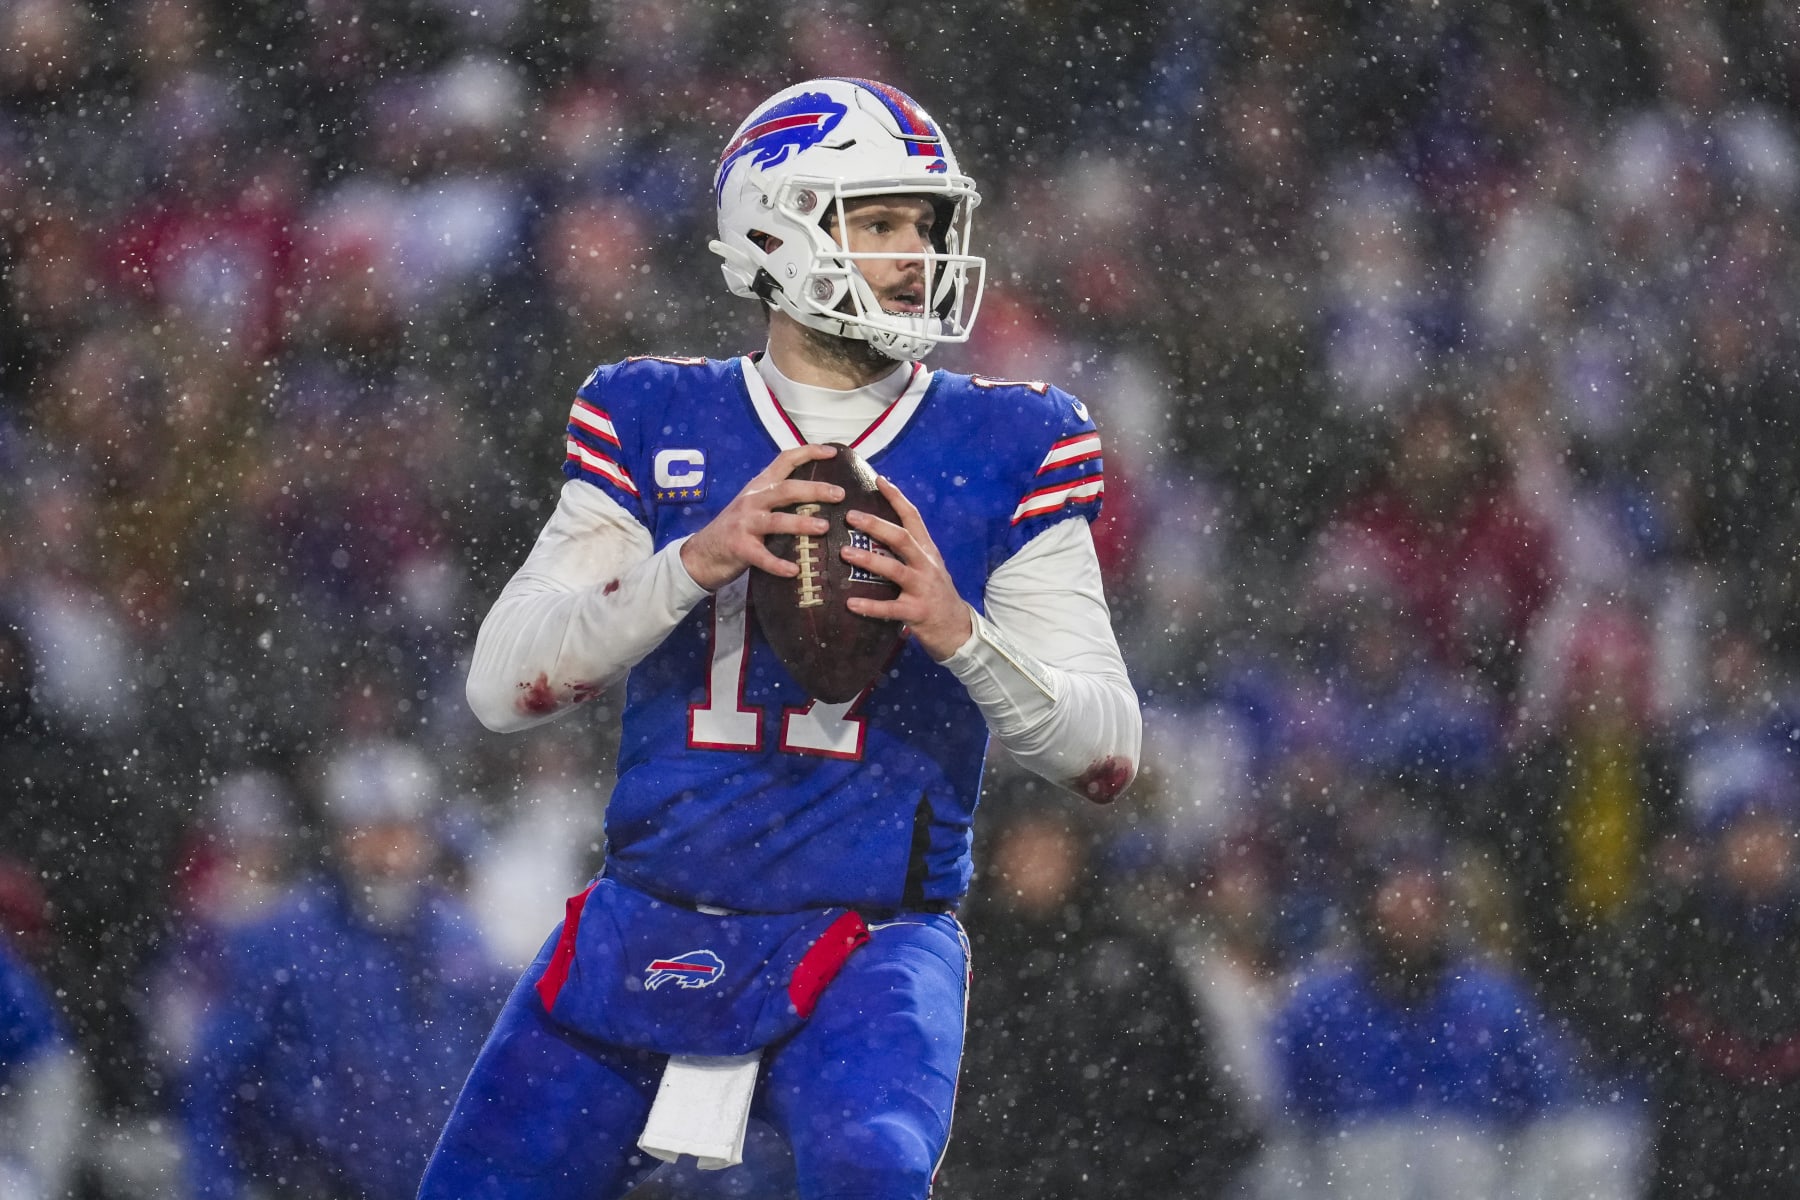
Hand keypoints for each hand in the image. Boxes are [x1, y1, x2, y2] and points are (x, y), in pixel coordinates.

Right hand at [679, 444, 844, 591]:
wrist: (701, 553)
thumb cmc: (737, 529)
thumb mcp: (755, 505)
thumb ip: (779, 498)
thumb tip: (820, 497)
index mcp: (759, 487)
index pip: (785, 460)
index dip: (809, 452)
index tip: (833, 452)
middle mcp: (752, 500)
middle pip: (787, 489)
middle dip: (815, 490)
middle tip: (840, 495)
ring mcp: (744, 523)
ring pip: (777, 520)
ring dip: (802, 523)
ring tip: (824, 527)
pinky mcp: (739, 547)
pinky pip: (762, 556)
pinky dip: (779, 564)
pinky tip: (795, 570)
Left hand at [841, 475, 973, 661]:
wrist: (957, 629)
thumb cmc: (936, 594)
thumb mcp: (928, 566)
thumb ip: (909, 549)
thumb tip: (876, 529)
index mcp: (927, 551)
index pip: (913, 517)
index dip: (897, 498)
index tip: (879, 479)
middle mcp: (926, 565)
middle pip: (902, 538)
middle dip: (876, 525)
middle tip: (850, 516)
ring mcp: (923, 588)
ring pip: (895, 570)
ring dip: (869, 560)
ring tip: (845, 553)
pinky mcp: (917, 612)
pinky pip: (890, 608)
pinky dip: (870, 605)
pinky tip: (850, 603)